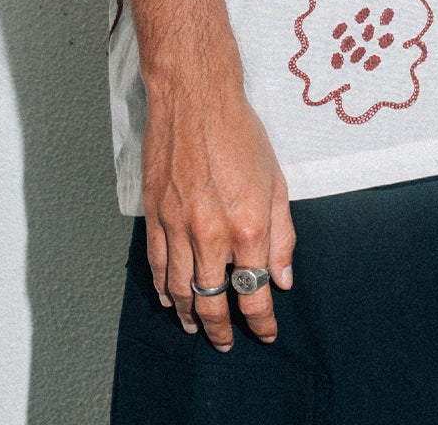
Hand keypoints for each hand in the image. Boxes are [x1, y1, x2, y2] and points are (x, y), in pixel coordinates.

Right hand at [141, 74, 295, 349]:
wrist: (196, 96)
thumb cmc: (239, 131)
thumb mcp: (276, 180)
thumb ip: (282, 235)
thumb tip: (282, 278)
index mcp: (248, 225)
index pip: (254, 293)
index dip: (261, 322)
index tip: (266, 332)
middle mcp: (211, 233)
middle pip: (213, 301)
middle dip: (221, 329)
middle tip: (227, 342)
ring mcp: (178, 225)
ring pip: (181, 289)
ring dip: (189, 315)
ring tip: (195, 328)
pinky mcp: (155, 214)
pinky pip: (156, 264)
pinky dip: (162, 287)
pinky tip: (169, 298)